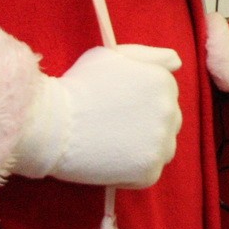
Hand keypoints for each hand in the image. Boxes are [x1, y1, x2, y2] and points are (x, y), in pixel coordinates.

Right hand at [12, 44, 182, 188]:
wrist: (52, 124)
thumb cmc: (77, 86)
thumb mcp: (111, 55)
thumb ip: (148, 56)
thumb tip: (176, 63)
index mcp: (164, 82)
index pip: (165, 96)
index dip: (140, 103)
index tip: (117, 107)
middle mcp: (170, 111)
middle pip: (168, 122)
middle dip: (146, 124)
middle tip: (113, 127)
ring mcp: (161, 143)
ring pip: (163, 148)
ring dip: (144, 148)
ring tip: (114, 145)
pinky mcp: (149, 171)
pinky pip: (149, 173)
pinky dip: (132, 172)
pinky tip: (109, 161)